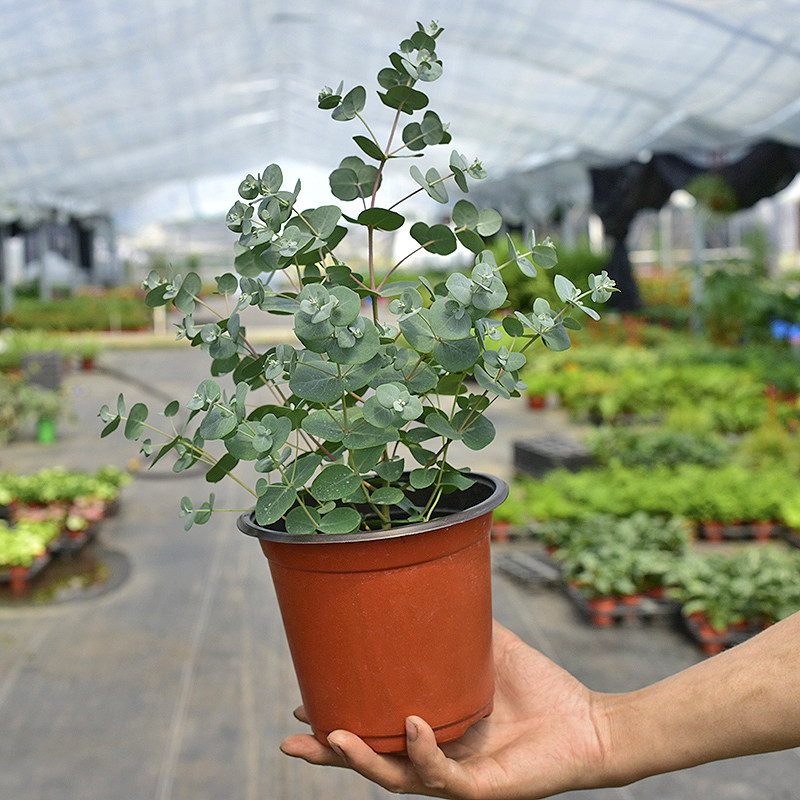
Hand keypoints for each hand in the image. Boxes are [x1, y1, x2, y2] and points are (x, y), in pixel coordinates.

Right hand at [280, 620, 608, 798]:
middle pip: (373, 762)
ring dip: (361, 759)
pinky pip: (443, 776)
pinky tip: (411, 723)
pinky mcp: (482, 788)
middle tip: (291, 742)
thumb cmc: (538, 689)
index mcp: (433, 730)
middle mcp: (438, 757)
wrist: (588, 722)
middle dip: (331, 754)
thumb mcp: (488, 649)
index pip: (376, 732)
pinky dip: (423, 751)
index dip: (339, 724)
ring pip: (397, 778)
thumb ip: (460, 624)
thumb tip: (432, 581)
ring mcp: (457, 777)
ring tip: (332, 733)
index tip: (302, 706)